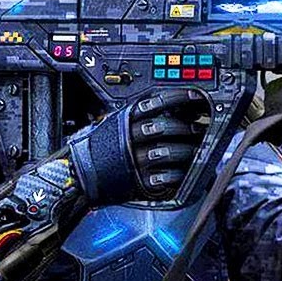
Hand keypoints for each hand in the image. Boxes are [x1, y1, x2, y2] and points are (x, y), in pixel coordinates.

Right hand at [70, 88, 209, 204]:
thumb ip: (140, 112)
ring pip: (169, 152)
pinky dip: (179, 175)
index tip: (197, 98)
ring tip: (197, 150)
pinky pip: (166, 178)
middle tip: (200, 127)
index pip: (158, 102)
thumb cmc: (102, 146)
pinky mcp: (139, 182)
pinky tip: (185, 172)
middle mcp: (131, 138)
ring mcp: (136, 161)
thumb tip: (172, 105)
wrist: (81, 173)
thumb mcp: (117, 120)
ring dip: (189, 151)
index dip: (181, 98)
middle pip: (166, 127)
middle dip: (188, 127)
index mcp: (126, 119)